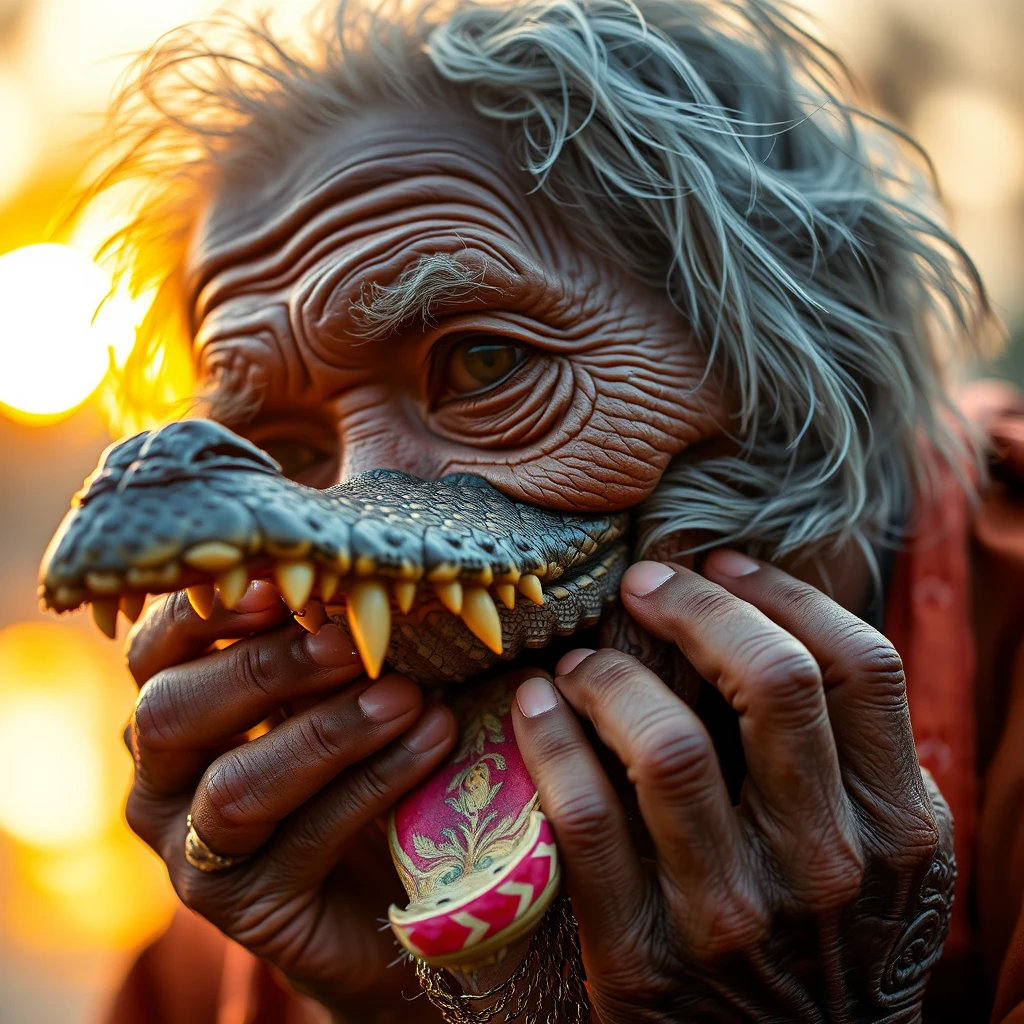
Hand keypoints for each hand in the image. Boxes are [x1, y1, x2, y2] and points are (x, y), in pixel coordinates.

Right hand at [123, 581, 455, 1019]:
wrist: (397, 886)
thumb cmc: (360, 762)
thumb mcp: (336, 694)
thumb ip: (327, 651)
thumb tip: (358, 582)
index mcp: (174, 713)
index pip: (158, 650)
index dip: (208, 613)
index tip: (280, 584)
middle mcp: (161, 783)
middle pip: (169, 714)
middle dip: (263, 668)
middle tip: (350, 642)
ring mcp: (194, 855)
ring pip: (233, 787)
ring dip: (327, 732)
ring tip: (406, 696)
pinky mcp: (248, 909)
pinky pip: (305, 840)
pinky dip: (375, 783)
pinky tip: (434, 740)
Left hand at [512, 552, 953, 1022]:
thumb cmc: (831, 939)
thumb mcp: (883, 852)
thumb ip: (854, 752)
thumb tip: (776, 619)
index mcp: (896, 825)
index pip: (859, 665)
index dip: (783, 593)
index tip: (724, 564)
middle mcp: (825, 862)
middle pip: (770, 681)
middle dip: (696, 606)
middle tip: (644, 583)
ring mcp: (731, 914)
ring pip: (667, 743)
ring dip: (610, 676)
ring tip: (582, 660)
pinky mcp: (642, 957)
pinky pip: (586, 820)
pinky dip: (551, 745)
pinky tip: (535, 707)